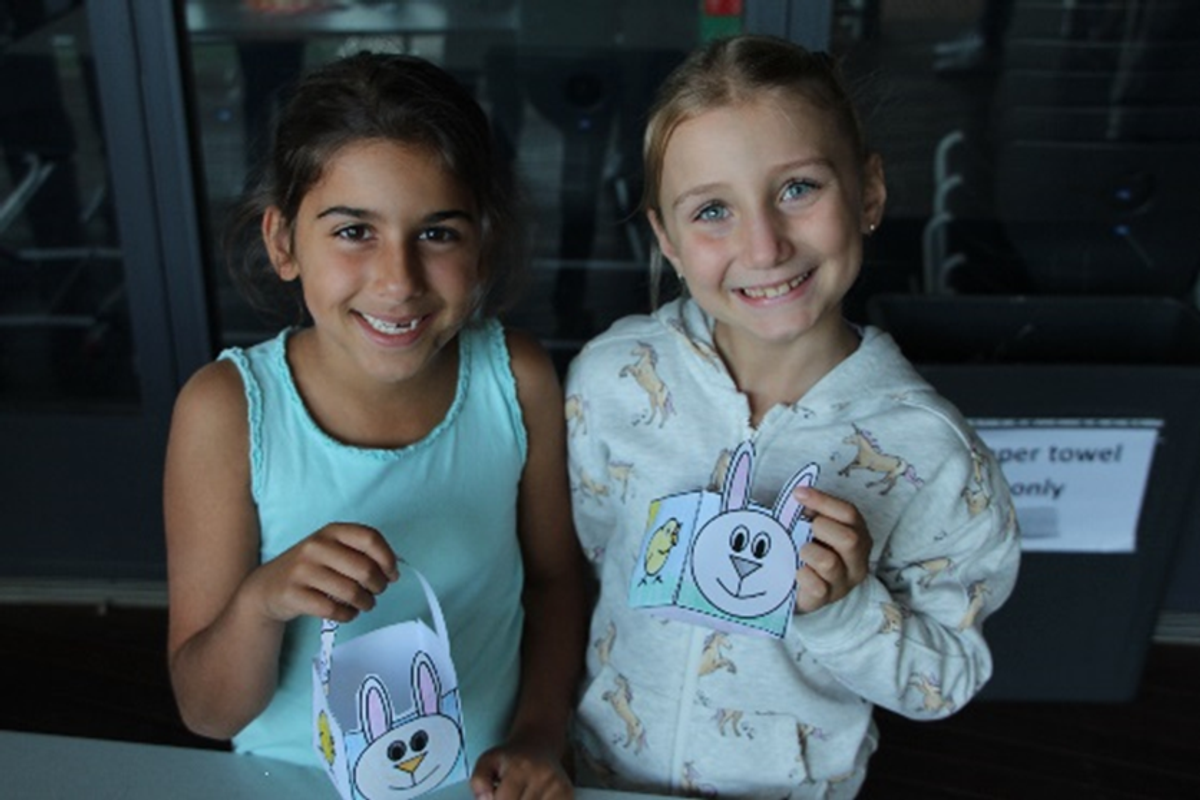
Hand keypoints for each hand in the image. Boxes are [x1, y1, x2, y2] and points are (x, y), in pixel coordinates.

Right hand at [244, 522, 399, 623]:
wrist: (267, 587)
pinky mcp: (294, 594)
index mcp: (332, 531)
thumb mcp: (332, 550)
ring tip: (364, 604)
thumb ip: (361, 554)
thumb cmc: (310, 568)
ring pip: (351, 592)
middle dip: (378, 585)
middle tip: (377, 592)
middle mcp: (316, 546)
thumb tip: (393, 570)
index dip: (387, 558)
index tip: (392, 573)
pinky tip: (347, 613)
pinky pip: (333, 610)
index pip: (370, 538)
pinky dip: (347, 615)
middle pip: (364, 568)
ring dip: (365, 603)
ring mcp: (302, 570)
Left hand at [470, 740, 572, 799]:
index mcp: (519, 768)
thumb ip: (479, 780)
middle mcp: (541, 776)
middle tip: (511, 793)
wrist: (538, 744)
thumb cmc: (511, 757)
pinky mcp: (567, 793)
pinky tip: (533, 797)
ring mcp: (556, 786)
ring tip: (521, 794)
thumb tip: (485, 799)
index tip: (497, 795)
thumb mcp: (487, 761)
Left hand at [792, 487, 871, 613]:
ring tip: (802, 552)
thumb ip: (813, 513)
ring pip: (829, 563)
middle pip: (849, 539)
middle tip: (808, 530)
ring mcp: (844, 581)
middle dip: (822, 528)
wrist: (808, 590)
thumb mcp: (818, 530)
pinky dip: (802, 574)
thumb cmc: (815, 551)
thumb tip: (802, 496)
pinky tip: (798, 570)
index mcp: (859, 536)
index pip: (849, 513)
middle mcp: (857, 559)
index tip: (799, 493)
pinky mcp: (827, 598)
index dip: (823, 500)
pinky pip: (816, 585)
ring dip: (809, 552)